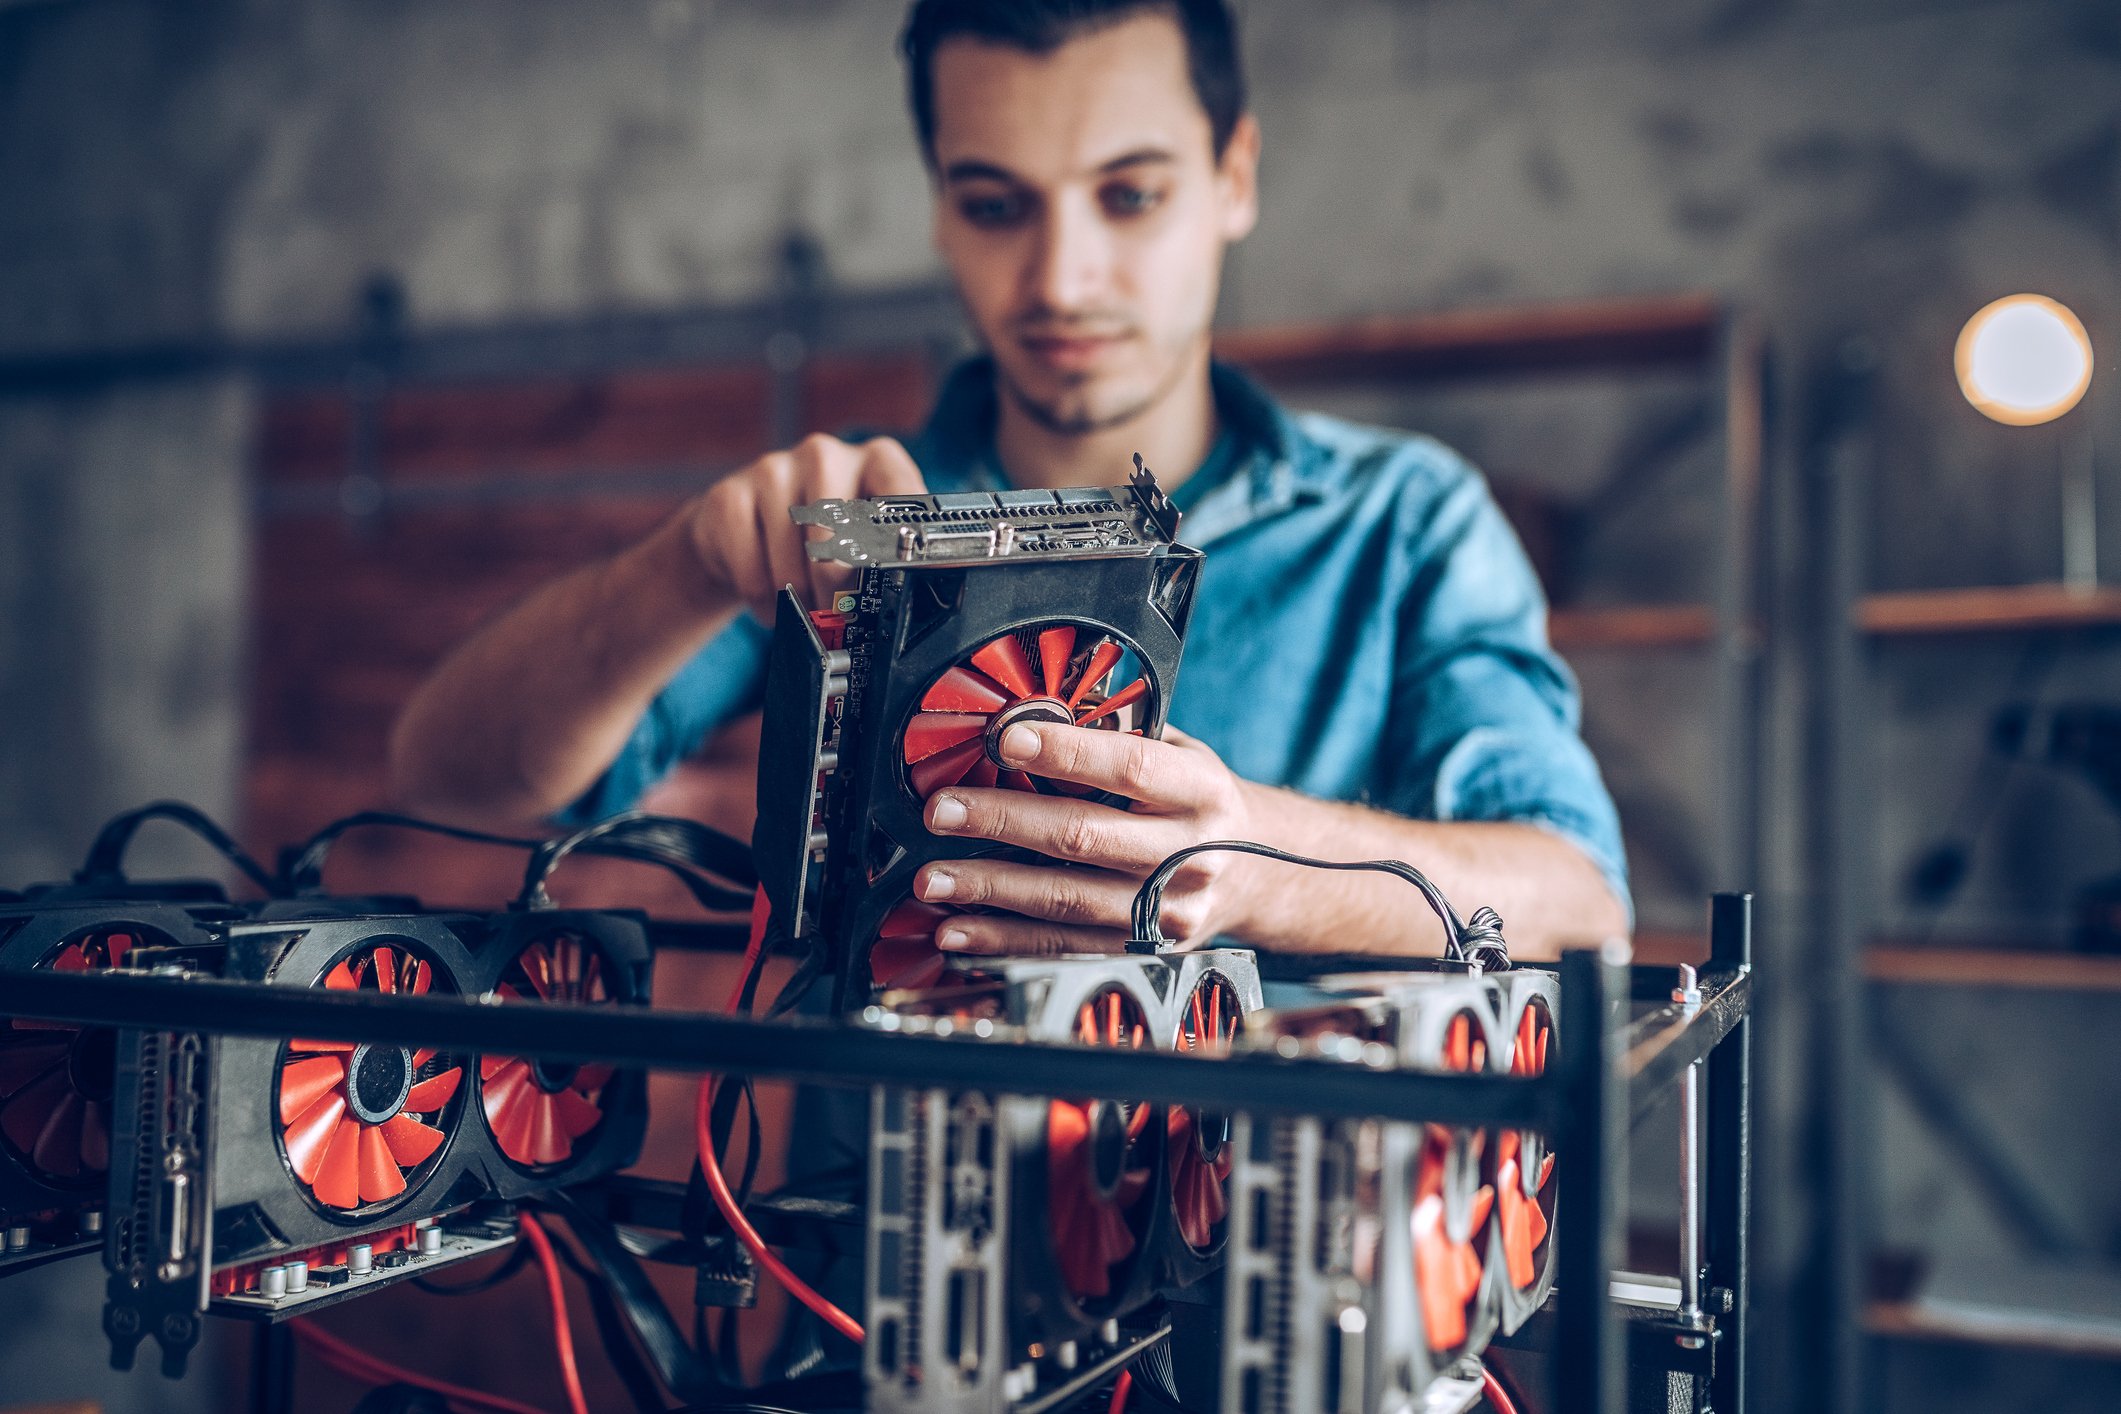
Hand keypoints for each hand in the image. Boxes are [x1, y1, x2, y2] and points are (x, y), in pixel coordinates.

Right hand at [681, 434, 924, 623]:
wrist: (742, 534)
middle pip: (843, 537)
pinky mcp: (730, 496)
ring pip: (796, 559)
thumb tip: (913, 594)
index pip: (902, 493)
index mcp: (876, 460)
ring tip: (801, 601)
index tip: (900, 575)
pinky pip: (753, 568)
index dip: (900, 543)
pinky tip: (768, 595)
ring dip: (799, 598)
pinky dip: (762, 598)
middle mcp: (827, 454)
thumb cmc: (818, 540)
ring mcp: (774, 469)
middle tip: (837, 608)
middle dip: (839, 588)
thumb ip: (889, 553)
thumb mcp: (863, 539)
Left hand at [911, 722, 1260, 955]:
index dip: (1065, 754)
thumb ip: (1118, 736)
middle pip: (1085, 836)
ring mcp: (1169, 911)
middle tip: (943, 810)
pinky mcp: (1146, 951)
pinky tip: (961, 928)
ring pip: (1067, 900)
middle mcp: (1190, 854)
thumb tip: (1034, 714)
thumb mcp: (1180, 756)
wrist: (1261, 877)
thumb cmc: (1201, 805)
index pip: (1130, 768)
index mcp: (1201, 792)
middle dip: (1003, 821)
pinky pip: (1065, 946)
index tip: (1005, 740)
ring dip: (991, 889)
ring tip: (933, 878)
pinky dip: (1005, 939)